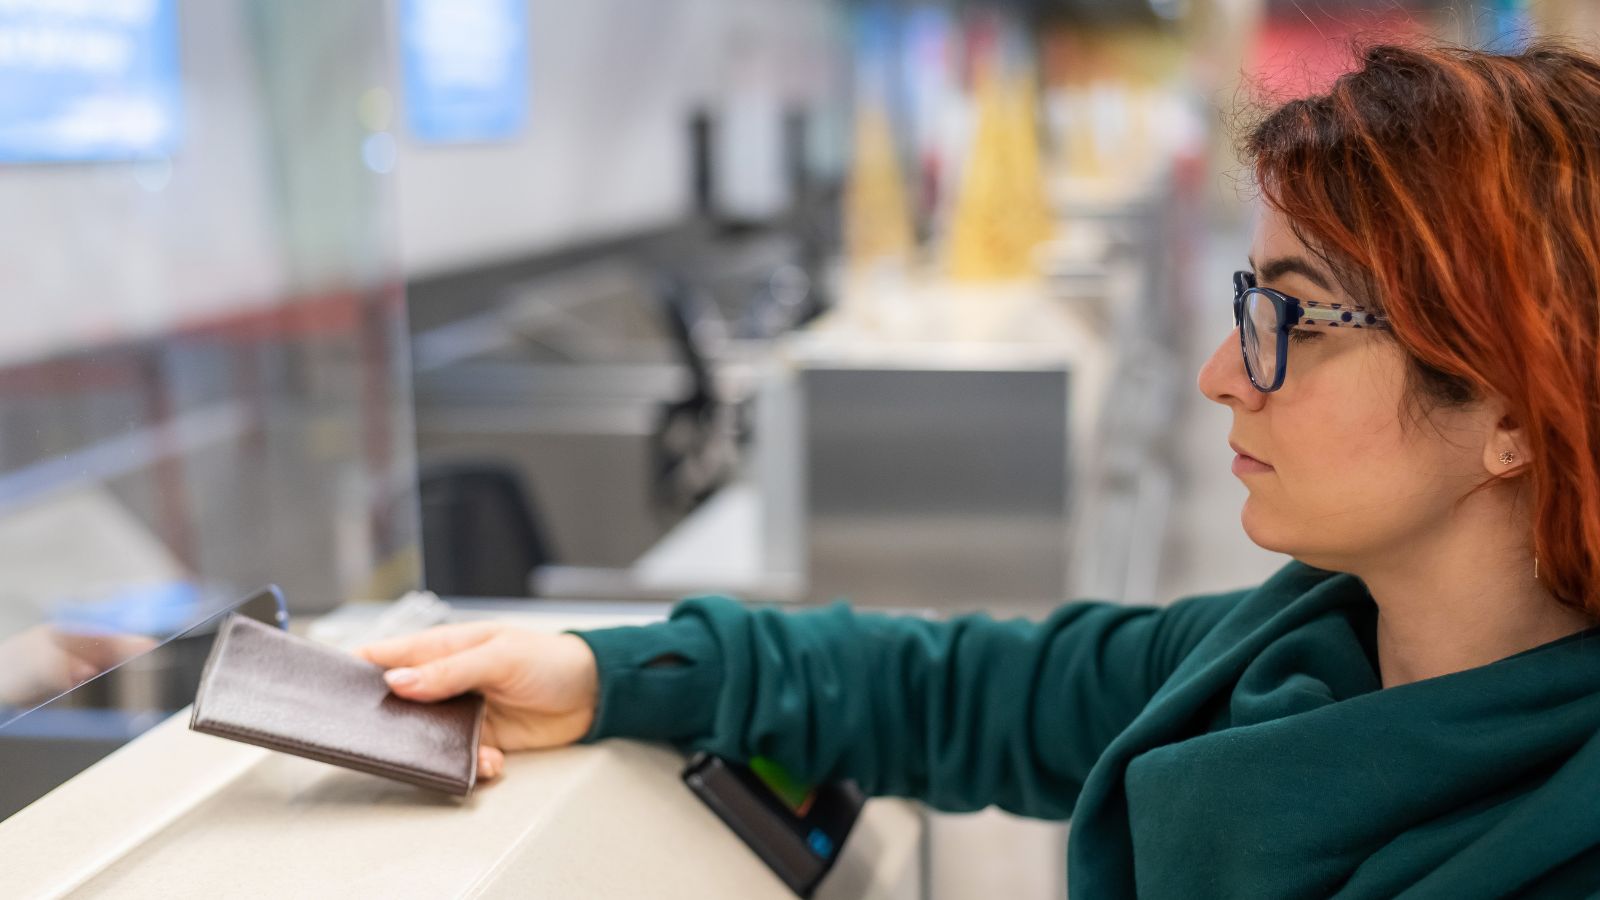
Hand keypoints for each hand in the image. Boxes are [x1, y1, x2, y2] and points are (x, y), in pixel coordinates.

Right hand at [354, 622, 598, 780]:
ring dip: (438, 752)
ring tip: (467, 753)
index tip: (334, 693)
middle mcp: (444, 682)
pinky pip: (460, 760)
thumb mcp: (498, 656)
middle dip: (391, 726)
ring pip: (426, 739)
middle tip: (389, 743)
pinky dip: (472, 766)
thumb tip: (396, 681)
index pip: (384, 655)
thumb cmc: (548, 658)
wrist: (594, 692)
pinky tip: (493, 762)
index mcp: (441, 649)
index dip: (356, 671)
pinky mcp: (480, 740)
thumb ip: (447, 670)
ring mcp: (460, 713)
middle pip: (397, 705)